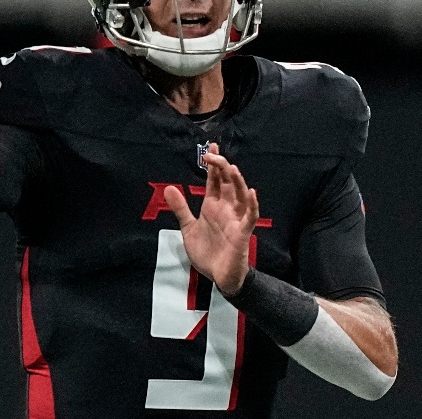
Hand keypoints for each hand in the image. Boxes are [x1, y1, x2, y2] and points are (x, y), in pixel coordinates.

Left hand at [165, 144, 258, 294]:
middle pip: (228, 182)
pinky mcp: (242, 233)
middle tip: (212, 152)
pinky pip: (250, 217)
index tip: (210, 145)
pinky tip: (251, 193)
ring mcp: (235, 219)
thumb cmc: (207, 252)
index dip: (213, 163)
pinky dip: (252, 205)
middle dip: (222, 166)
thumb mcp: (188, 228)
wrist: (218, 277)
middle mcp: (226, 209)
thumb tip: (169, 188)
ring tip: (231, 167)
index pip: (215, 180)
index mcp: (213, 206)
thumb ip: (180, 209)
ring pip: (241, 195)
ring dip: (237, 181)